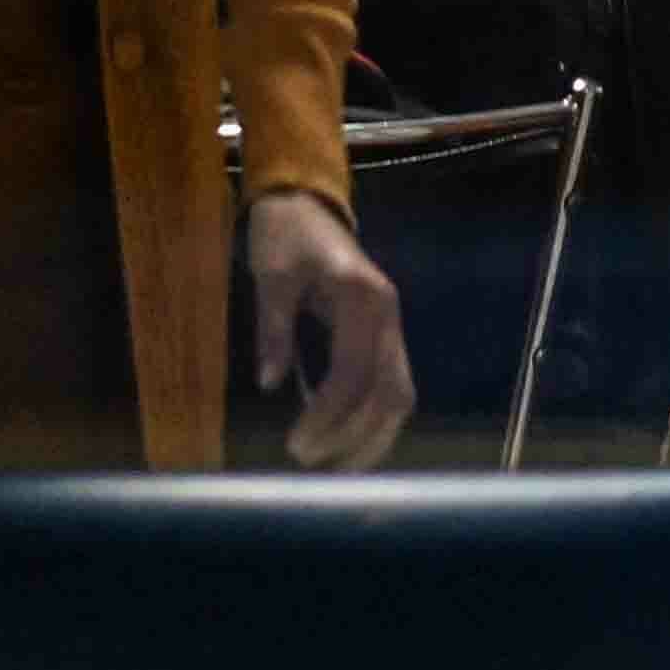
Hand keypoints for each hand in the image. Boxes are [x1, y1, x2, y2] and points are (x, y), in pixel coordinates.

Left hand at [240, 188, 416, 470]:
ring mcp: (392, 325)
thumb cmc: (284, 234)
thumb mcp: (271, 274)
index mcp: (363, 297)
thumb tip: (270, 383)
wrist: (304, 201)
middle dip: (353, 436)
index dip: (327, 415)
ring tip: (334, 468)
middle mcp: (388, 315)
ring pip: (399, 396)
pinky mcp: (386, 335)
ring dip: (372, 437)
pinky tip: (348, 442)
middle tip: (309, 461)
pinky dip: (375, 420)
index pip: (353, 373)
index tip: (295, 444)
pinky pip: (392, 386)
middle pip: (389, 394)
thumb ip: (274, 328)